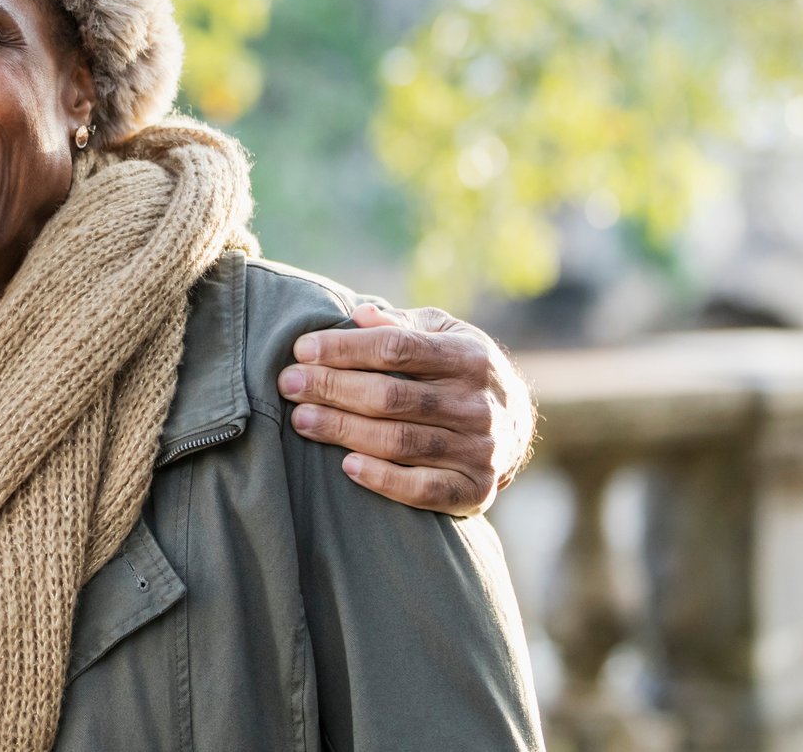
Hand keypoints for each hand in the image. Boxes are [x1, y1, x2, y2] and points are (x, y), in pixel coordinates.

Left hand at [275, 303, 534, 516]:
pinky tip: (347, 466)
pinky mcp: (475, 489)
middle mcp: (477, 404)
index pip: (397, 348)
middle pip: (391, 396)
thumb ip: (401, 324)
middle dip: (332, 388)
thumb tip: (361, 314)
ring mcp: (479, 450)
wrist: (515, 427)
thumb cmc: (457, 371)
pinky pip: (424, 489)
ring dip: (343, 431)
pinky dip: (384, 479)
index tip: (301, 350)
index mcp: (468, 356)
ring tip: (300, 420)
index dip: (344, 348)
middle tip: (288, 385)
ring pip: (400, 441)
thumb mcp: (442, 334)